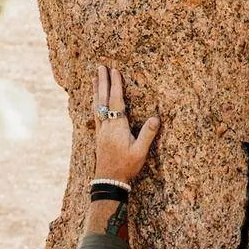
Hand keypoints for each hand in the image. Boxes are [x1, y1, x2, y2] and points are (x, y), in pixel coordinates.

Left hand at [92, 65, 159, 183]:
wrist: (109, 181)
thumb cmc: (126, 167)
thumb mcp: (140, 152)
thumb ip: (147, 134)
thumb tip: (156, 118)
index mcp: (117, 127)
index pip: (116, 101)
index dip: (116, 85)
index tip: (114, 70)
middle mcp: (107, 126)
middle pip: (103, 100)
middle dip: (102, 82)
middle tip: (100, 67)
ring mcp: (101, 132)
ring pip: (97, 106)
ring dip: (96, 91)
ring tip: (93, 79)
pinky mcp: (99, 137)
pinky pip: (96, 116)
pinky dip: (95, 105)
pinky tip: (95, 103)